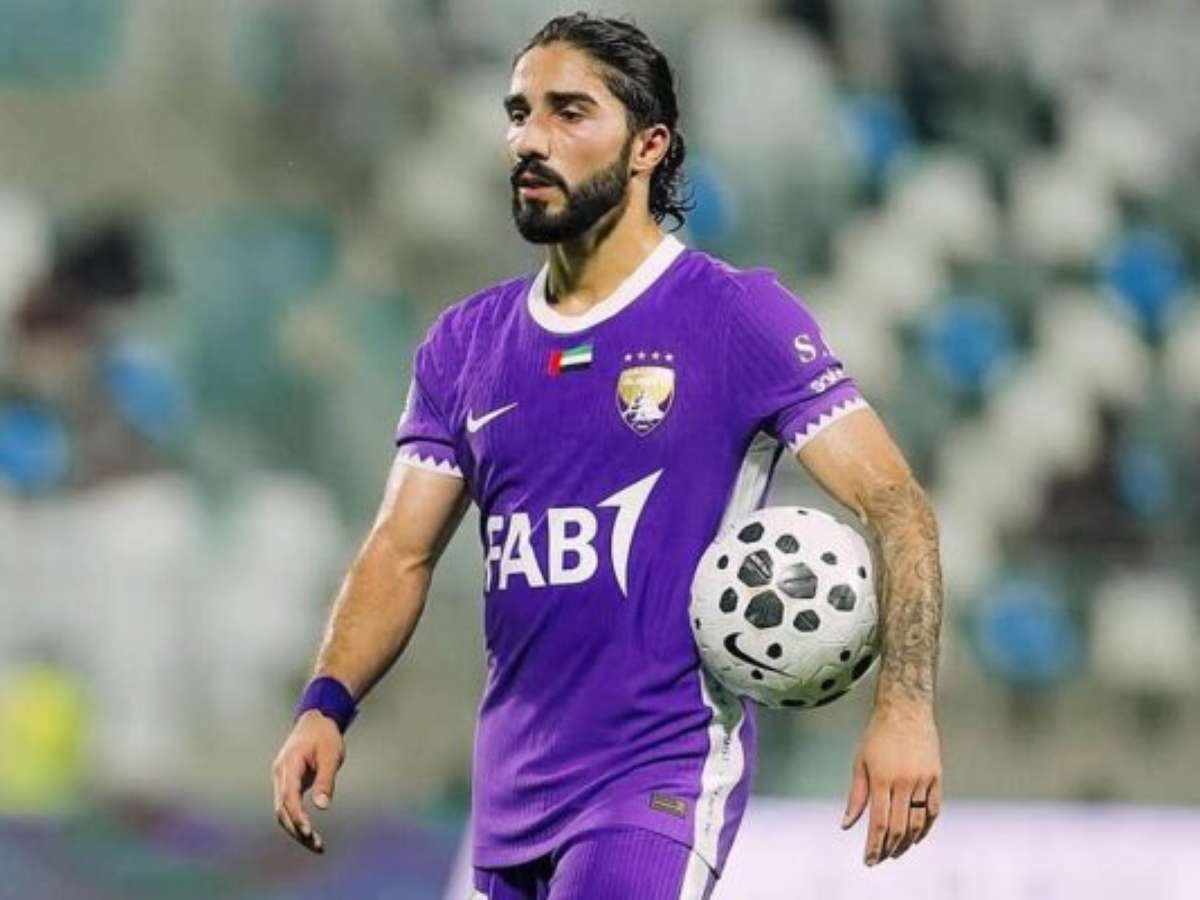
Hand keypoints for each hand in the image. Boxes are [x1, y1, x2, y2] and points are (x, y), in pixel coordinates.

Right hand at [271, 710, 344, 853]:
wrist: (316, 720)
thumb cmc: (325, 736)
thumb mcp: (330, 755)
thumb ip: (325, 780)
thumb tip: (322, 806)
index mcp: (289, 765)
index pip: (289, 797)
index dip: (297, 816)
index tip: (309, 831)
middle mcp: (280, 774)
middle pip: (282, 809)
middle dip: (297, 829)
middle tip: (317, 845)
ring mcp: (281, 779)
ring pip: (283, 811)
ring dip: (296, 829)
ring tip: (316, 844)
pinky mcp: (287, 783)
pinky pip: (288, 806)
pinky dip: (297, 820)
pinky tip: (310, 832)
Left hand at [840, 703, 941, 865]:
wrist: (905, 709)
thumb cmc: (877, 735)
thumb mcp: (860, 763)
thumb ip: (856, 796)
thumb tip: (847, 825)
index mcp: (881, 779)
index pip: (879, 823)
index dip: (874, 846)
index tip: (868, 860)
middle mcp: (904, 782)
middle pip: (899, 828)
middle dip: (888, 849)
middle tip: (880, 859)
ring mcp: (923, 780)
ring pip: (918, 823)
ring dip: (907, 842)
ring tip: (896, 852)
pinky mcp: (936, 777)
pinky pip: (933, 811)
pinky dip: (925, 828)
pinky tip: (916, 837)